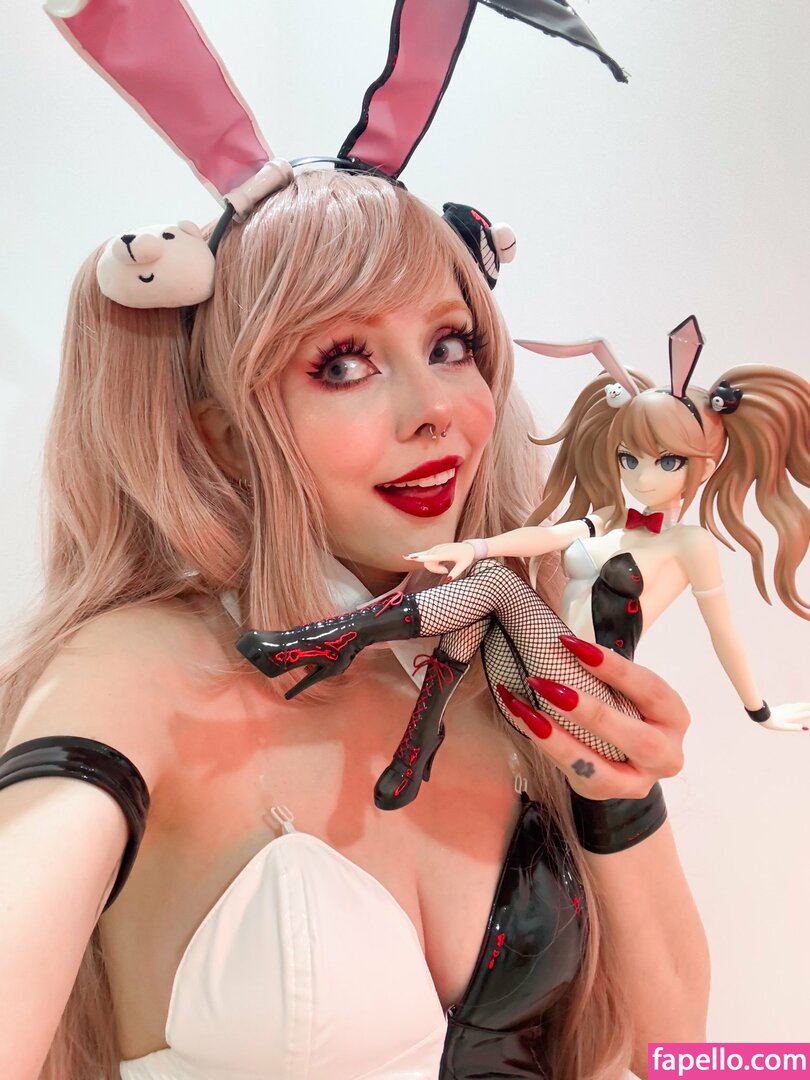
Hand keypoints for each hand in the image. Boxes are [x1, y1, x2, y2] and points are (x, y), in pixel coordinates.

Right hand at [405, 541, 474, 578]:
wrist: (468, 547)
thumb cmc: (467, 557)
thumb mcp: (463, 566)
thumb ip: (456, 573)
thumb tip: (448, 580)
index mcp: (446, 553)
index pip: (431, 556)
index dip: (421, 557)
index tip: (411, 557)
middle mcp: (438, 549)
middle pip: (428, 562)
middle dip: (434, 570)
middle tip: (446, 571)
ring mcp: (435, 548)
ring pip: (427, 560)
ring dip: (434, 567)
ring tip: (445, 567)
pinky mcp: (434, 549)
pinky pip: (424, 554)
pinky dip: (417, 556)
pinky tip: (407, 557)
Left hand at [497, 636, 688, 799]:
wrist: (625, 753)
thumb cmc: (623, 707)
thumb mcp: (625, 688)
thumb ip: (604, 668)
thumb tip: (561, 636)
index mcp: (674, 716)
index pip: (649, 689)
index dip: (612, 667)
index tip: (571, 644)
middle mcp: (666, 753)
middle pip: (636, 737)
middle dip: (590, 711)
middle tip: (548, 686)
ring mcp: (640, 780)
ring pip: (604, 769)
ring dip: (560, 739)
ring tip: (527, 711)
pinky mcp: (609, 793)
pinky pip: (578, 776)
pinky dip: (549, 749)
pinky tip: (526, 724)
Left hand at [759, 702, 809, 731]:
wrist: (762, 715)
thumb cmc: (772, 723)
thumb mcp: (784, 727)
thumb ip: (795, 727)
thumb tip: (806, 728)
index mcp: (792, 716)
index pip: (805, 714)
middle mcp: (790, 711)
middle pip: (802, 707)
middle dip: (808, 707)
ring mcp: (785, 709)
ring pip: (796, 705)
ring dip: (803, 705)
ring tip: (807, 705)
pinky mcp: (780, 708)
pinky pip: (791, 705)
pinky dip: (796, 705)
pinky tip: (794, 705)